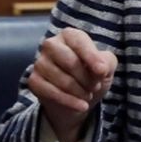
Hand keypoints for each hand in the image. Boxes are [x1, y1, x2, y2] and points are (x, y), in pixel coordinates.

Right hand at [26, 27, 116, 141]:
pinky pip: (51, 92)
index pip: (79, 42)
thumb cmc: (91, 76)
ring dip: (79, 91)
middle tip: (96, 87)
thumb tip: (101, 69)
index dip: (92, 57)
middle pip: (70, 62)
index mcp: (69, 35)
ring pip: (61, 79)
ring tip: (88, 94)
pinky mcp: (34, 81)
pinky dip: (69, 101)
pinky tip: (81, 106)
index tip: (102, 72)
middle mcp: (51, 45)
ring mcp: (40, 62)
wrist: (77, 99)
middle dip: (86, 78)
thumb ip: (107, 62)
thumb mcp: (106, 67)